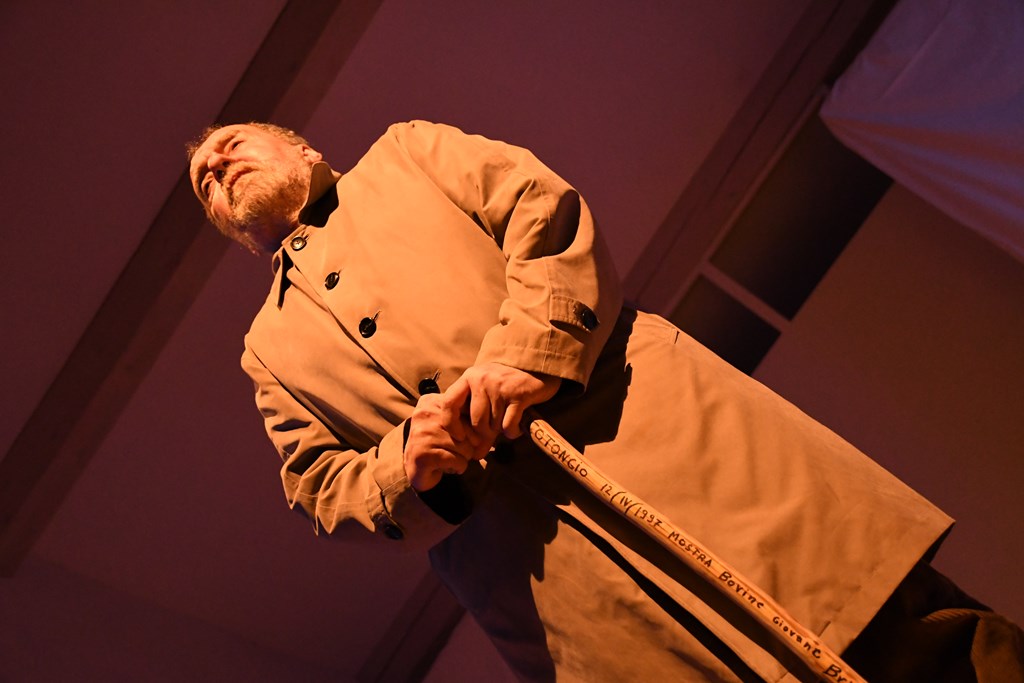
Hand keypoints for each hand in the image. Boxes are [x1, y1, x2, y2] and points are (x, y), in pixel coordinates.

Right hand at [403, 392, 491, 490]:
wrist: (416, 469)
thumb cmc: (439, 444)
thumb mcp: (451, 423)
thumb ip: (464, 414)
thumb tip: (488, 418)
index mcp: (430, 402)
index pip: (465, 410)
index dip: (471, 427)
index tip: (463, 437)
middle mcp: (424, 415)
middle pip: (466, 429)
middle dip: (469, 444)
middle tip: (459, 451)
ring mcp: (422, 434)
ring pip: (464, 446)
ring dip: (464, 457)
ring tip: (452, 458)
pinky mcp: (423, 454)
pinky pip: (457, 460)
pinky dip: (459, 467)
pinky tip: (450, 467)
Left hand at [445, 362, 561, 439]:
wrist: (534, 368)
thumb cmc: (504, 386)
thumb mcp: (485, 394)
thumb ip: (476, 420)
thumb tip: (476, 455)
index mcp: (468, 378)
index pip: (449, 403)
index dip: (451, 424)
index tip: (461, 437)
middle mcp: (482, 379)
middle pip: (476, 421)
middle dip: (484, 433)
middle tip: (492, 433)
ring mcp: (500, 386)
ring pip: (493, 424)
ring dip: (500, 430)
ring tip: (506, 423)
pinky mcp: (518, 394)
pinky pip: (509, 425)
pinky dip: (512, 432)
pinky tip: (515, 428)